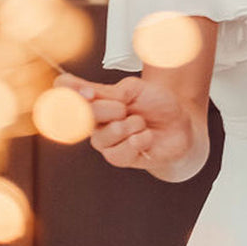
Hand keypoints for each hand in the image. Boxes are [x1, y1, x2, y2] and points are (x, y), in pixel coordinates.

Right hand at [54, 73, 195, 172]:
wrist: (182, 122)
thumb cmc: (157, 103)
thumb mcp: (133, 89)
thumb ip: (104, 91)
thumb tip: (75, 87)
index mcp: (94, 99)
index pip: (64, 92)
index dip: (70, 93)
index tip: (89, 92)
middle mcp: (93, 121)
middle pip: (82, 116)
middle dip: (109, 110)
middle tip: (127, 108)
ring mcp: (105, 141)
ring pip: (102, 138)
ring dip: (128, 127)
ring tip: (141, 123)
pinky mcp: (118, 158)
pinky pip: (118, 153)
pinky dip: (138, 141)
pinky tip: (147, 136)